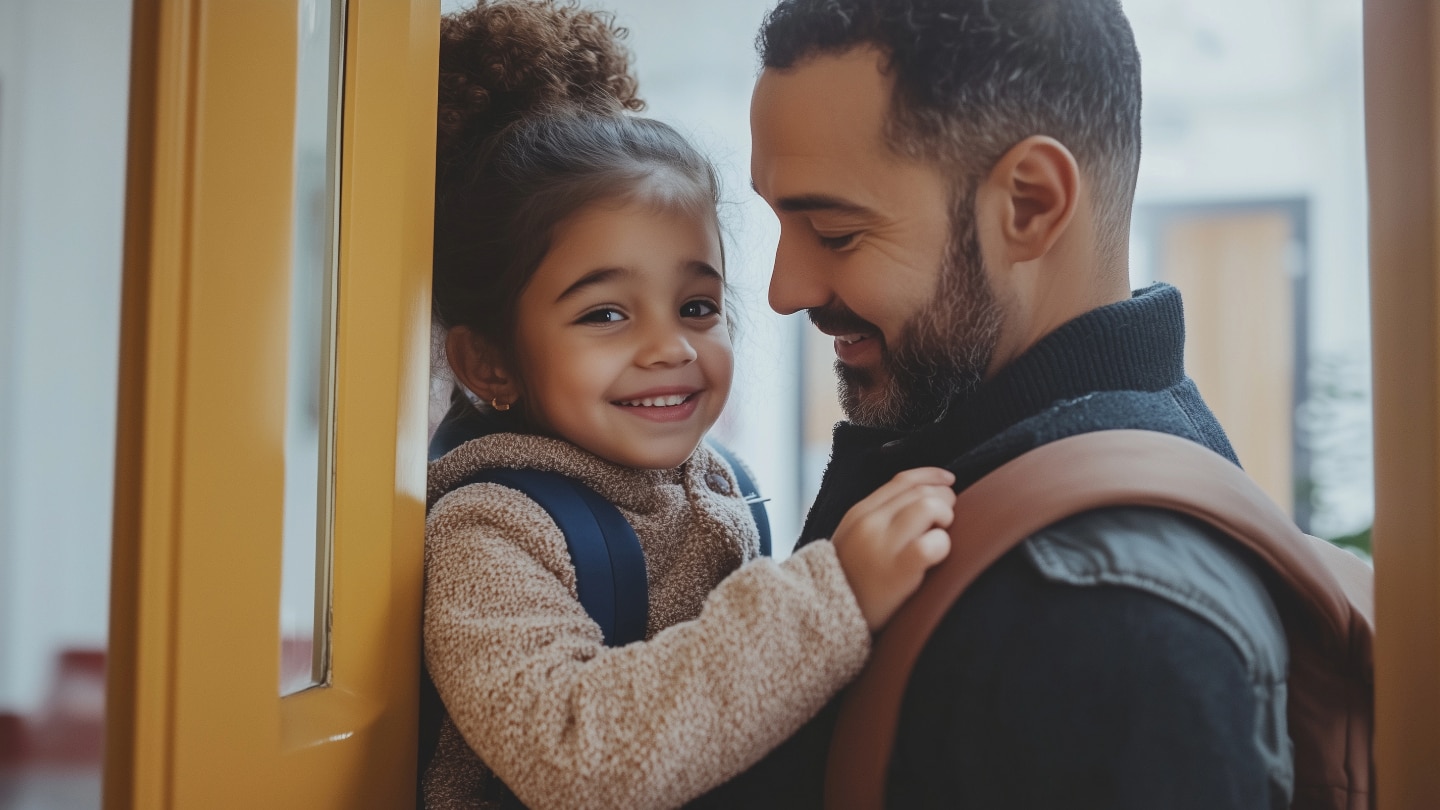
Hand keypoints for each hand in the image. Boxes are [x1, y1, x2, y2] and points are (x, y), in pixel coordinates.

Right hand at [830, 467, 955, 630]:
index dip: (931, 476)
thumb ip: (879, 518)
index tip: (948, 480)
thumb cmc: (850, 582)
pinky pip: (934, 543)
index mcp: (859, 513)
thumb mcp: (853, 539)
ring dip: (945, 518)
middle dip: (944, 500)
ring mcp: (883, 544)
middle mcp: (870, 522)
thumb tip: (921, 498)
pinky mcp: (900, 567)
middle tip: (947, 519)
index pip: (902, 480)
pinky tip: (936, 556)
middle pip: (921, 492)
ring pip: (930, 507)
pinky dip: (943, 545)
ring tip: (939, 537)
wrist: (826, 617)